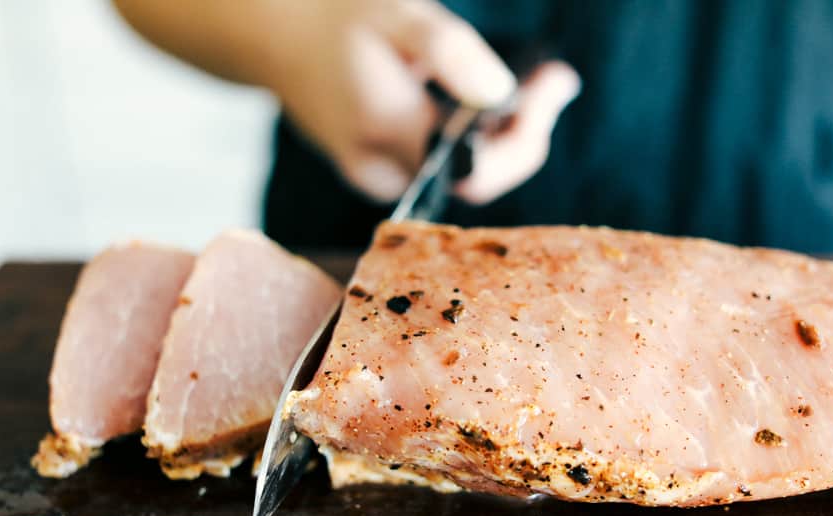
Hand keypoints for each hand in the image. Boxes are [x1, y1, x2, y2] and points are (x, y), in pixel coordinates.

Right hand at [266, 0, 578, 202]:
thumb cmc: (335, 17)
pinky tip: (496, 108)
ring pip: (464, 179)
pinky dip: (477, 143)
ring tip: (541, 86)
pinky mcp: (379, 172)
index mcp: (388, 129)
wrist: (274, 38)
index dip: (527, 134)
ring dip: (508, 138)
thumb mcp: (394, 13)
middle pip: (480, 181)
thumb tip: (501, 95)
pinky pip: (443, 170)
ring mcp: (378, 177)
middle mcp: (382, 169)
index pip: (479, 168)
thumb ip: (448, 53)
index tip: (557, 82)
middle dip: (527, 134)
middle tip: (557, 80)